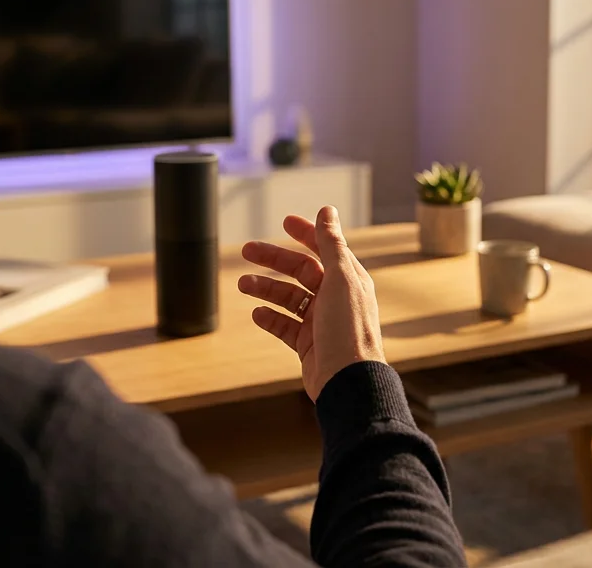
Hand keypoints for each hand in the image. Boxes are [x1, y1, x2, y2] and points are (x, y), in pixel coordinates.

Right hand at [239, 206, 384, 400]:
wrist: (348, 381)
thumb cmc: (349, 329)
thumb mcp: (340, 278)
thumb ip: (331, 244)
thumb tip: (328, 210)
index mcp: (348, 280)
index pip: (324, 249)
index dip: (306, 234)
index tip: (284, 222)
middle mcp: (336, 299)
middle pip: (301, 271)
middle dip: (274, 260)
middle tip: (246, 251)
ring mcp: (322, 322)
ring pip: (289, 298)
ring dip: (266, 289)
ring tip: (243, 285)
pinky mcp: (309, 345)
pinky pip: (285, 326)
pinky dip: (270, 318)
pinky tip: (257, 314)